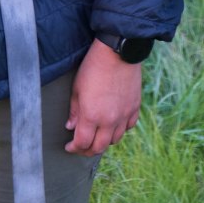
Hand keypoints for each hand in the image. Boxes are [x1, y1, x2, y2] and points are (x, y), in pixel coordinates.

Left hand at [64, 38, 141, 155]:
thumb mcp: (77, 87)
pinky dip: (120, 129)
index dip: (74, 148)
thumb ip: (74, 110)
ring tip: (97, 136)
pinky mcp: (134, 108)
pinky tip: (113, 124)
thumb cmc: (93, 66)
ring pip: (115, 140)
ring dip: (104, 141)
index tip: (69, 146)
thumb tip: (71, 126)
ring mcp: (124, 115)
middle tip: (81, 147)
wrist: (117, 52)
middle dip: (87, 150)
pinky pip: (128, 127)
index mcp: (92, 115)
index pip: (82, 143)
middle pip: (99, 147)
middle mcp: (109, 120)